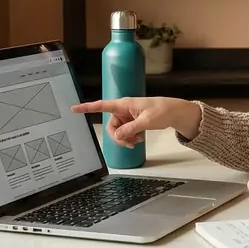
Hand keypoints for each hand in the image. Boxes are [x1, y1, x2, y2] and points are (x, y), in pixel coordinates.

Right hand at [70, 96, 196, 145]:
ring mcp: (127, 116)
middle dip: (118, 137)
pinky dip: (129, 138)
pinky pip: (125, 132)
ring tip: (137, 141)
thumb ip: (130, 129)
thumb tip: (117, 136)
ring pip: (118, 131)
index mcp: (124, 104)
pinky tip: (138, 140)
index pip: (102, 105)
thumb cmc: (162, 111)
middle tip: (129, 143)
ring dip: (125, 139)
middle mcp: (123, 110)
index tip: (74, 108)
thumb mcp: (146, 121)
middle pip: (111, 126)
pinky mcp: (132, 122)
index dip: (87, 107)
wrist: (174, 112)